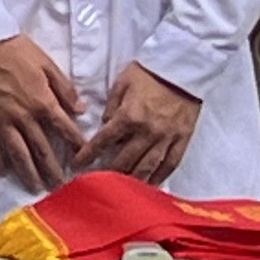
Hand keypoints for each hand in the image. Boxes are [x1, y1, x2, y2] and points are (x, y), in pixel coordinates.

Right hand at [0, 34, 84, 187]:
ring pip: (18, 152)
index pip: (65, 130)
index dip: (76, 146)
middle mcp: (24, 116)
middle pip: (42, 149)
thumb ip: (65, 89)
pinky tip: (2, 170)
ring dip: (28, 172)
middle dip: (52, 169)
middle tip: (59, 186)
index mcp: (43, 102)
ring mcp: (2, 120)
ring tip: (34, 186)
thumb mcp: (48, 64)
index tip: (83, 160)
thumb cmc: (17, 51)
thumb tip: (81, 110)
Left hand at [78, 62, 200, 186]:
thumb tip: (105, 125)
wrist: (183, 68)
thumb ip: (111, 106)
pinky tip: (150, 185)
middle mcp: (147, 132)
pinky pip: (171, 164)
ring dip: (132, 181)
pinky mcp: (182, 139)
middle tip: (96, 184)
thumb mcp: (121, 83)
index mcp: (128, 116)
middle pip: (124, 160)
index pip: (103, 141)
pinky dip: (160, 177)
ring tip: (121, 191)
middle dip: (108, 173)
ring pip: (147, 167)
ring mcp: (166, 138)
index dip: (87, 155)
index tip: (75, 165)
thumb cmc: (148, 73)